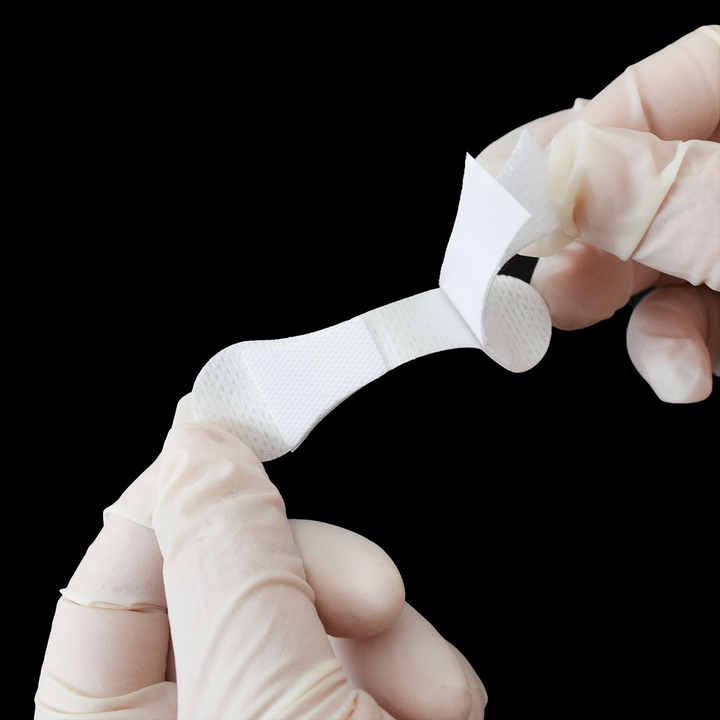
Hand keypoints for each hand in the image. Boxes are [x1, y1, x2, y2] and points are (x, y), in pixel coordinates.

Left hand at [35, 398, 486, 718]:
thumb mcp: (270, 704)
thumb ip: (229, 565)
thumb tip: (200, 447)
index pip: (117, 572)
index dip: (184, 498)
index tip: (249, 439)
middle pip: (227, 587)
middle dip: (320, 578)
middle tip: (381, 597)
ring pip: (305, 621)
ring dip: (386, 638)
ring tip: (436, 697)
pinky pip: (352, 663)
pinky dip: (404, 673)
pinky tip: (435, 709)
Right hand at [478, 26, 718, 402]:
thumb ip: (667, 201)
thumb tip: (559, 174)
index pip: (655, 90)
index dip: (569, 143)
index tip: (498, 198)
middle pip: (649, 179)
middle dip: (590, 243)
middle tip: (532, 281)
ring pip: (671, 251)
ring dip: (634, 312)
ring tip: (620, 345)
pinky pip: (706, 300)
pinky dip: (681, 341)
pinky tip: (683, 374)